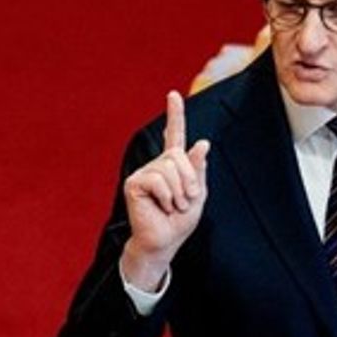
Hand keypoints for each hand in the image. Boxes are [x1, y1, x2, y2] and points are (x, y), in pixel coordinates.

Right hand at [118, 91, 210, 290]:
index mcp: (173, 165)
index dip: (175, 115)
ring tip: (173, 206)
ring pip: (169, 169)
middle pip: (178, 156)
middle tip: (185, 201)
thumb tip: (202, 142)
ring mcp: (144, 172)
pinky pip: (158, 181)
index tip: (174, 95)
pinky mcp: (134, 183)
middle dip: (189, 181)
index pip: (174, 135)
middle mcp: (158, 164)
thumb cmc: (180, 221)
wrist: (163, 242)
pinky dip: (166, 197)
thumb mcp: (198, 195)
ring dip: (178, 193)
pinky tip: (161, 207)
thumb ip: (198, 170)